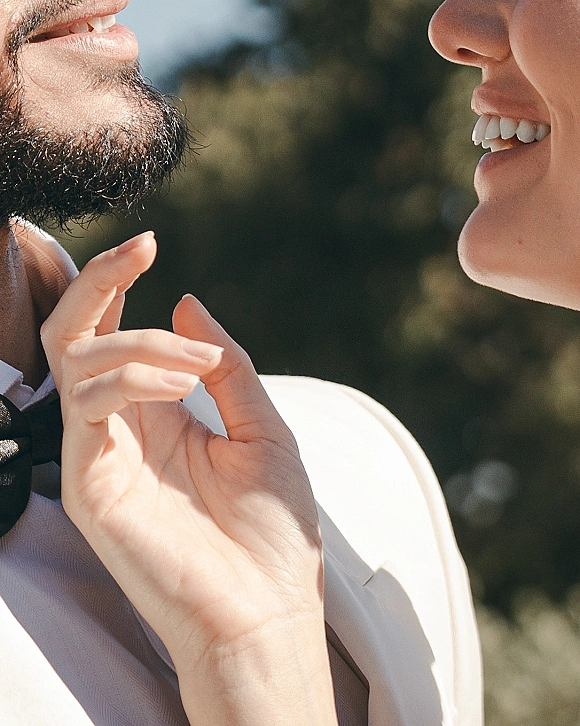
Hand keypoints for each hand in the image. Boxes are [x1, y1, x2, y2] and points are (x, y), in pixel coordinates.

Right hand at [40, 232, 336, 724]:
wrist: (268, 608)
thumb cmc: (271, 528)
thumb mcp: (261, 426)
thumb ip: (225, 365)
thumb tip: (188, 301)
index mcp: (156, 412)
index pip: (113, 333)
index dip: (117, 282)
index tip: (149, 243)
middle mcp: (119, 427)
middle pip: (76, 334)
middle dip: (100, 281)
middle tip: (141, 249)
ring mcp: (99, 453)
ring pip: (78, 359)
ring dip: (142, 341)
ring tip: (198, 366)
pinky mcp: (89, 484)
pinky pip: (87, 406)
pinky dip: (131, 376)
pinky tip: (179, 385)